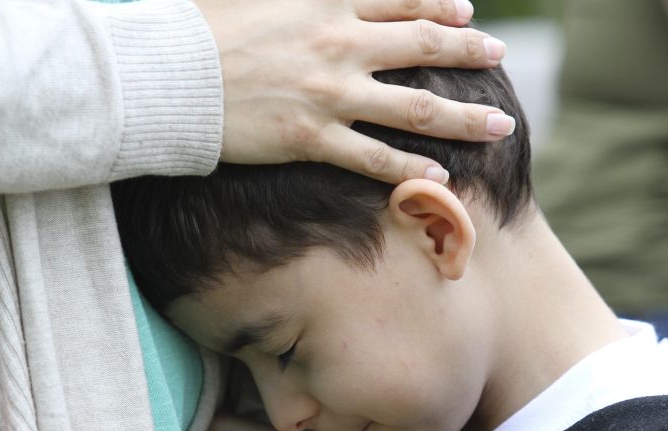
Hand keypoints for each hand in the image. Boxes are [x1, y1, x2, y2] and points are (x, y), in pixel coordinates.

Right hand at [195, 0, 512, 183]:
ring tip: (499, 126)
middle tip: (498, 56)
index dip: (440, 5)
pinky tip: (439, 176)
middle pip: (421, 45)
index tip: (467, 11)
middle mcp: (337, 45)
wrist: (168, 75)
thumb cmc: (200, 30)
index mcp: (325, 4)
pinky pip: (372, 157)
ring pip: (412, 106)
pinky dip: (409, 168)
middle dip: (467, 49)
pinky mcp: (309, 138)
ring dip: (462, 117)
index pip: (400, 0)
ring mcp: (328, 94)